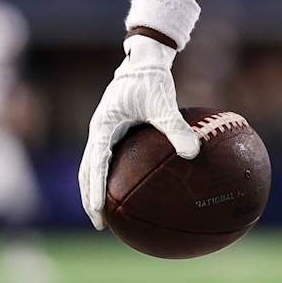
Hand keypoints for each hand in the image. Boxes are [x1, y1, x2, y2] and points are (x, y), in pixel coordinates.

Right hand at [78, 34, 198, 230]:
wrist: (144, 59)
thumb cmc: (152, 79)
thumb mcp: (164, 103)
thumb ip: (176, 127)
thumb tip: (194, 152)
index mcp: (103, 127)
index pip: (96, 164)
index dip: (95, 189)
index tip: (99, 211)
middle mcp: (99, 131)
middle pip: (87, 171)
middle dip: (91, 198)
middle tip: (100, 223)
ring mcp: (104, 131)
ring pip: (94, 166)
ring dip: (96, 189)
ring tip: (108, 213)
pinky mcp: (114, 130)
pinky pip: (109, 157)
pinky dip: (112, 175)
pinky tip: (130, 186)